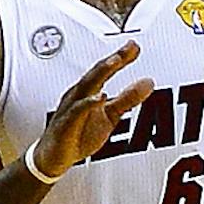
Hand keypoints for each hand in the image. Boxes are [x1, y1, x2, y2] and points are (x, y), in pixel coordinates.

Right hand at [33, 41, 153, 177]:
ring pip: (85, 87)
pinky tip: (99, 97)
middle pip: (96, 73)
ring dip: (100, 73)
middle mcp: (78, 95)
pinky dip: (87, 103)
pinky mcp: (65, 125)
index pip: (105, 70)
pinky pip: (76, 112)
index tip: (135, 45)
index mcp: (88, 91)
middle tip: (129, 47)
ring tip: (115, 61)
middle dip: (113, 59)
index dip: (120, 57)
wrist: (53, 157)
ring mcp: (70, 108)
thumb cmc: (78, 133)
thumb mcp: (110, 116)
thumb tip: (149, 82)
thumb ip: (128, 99)